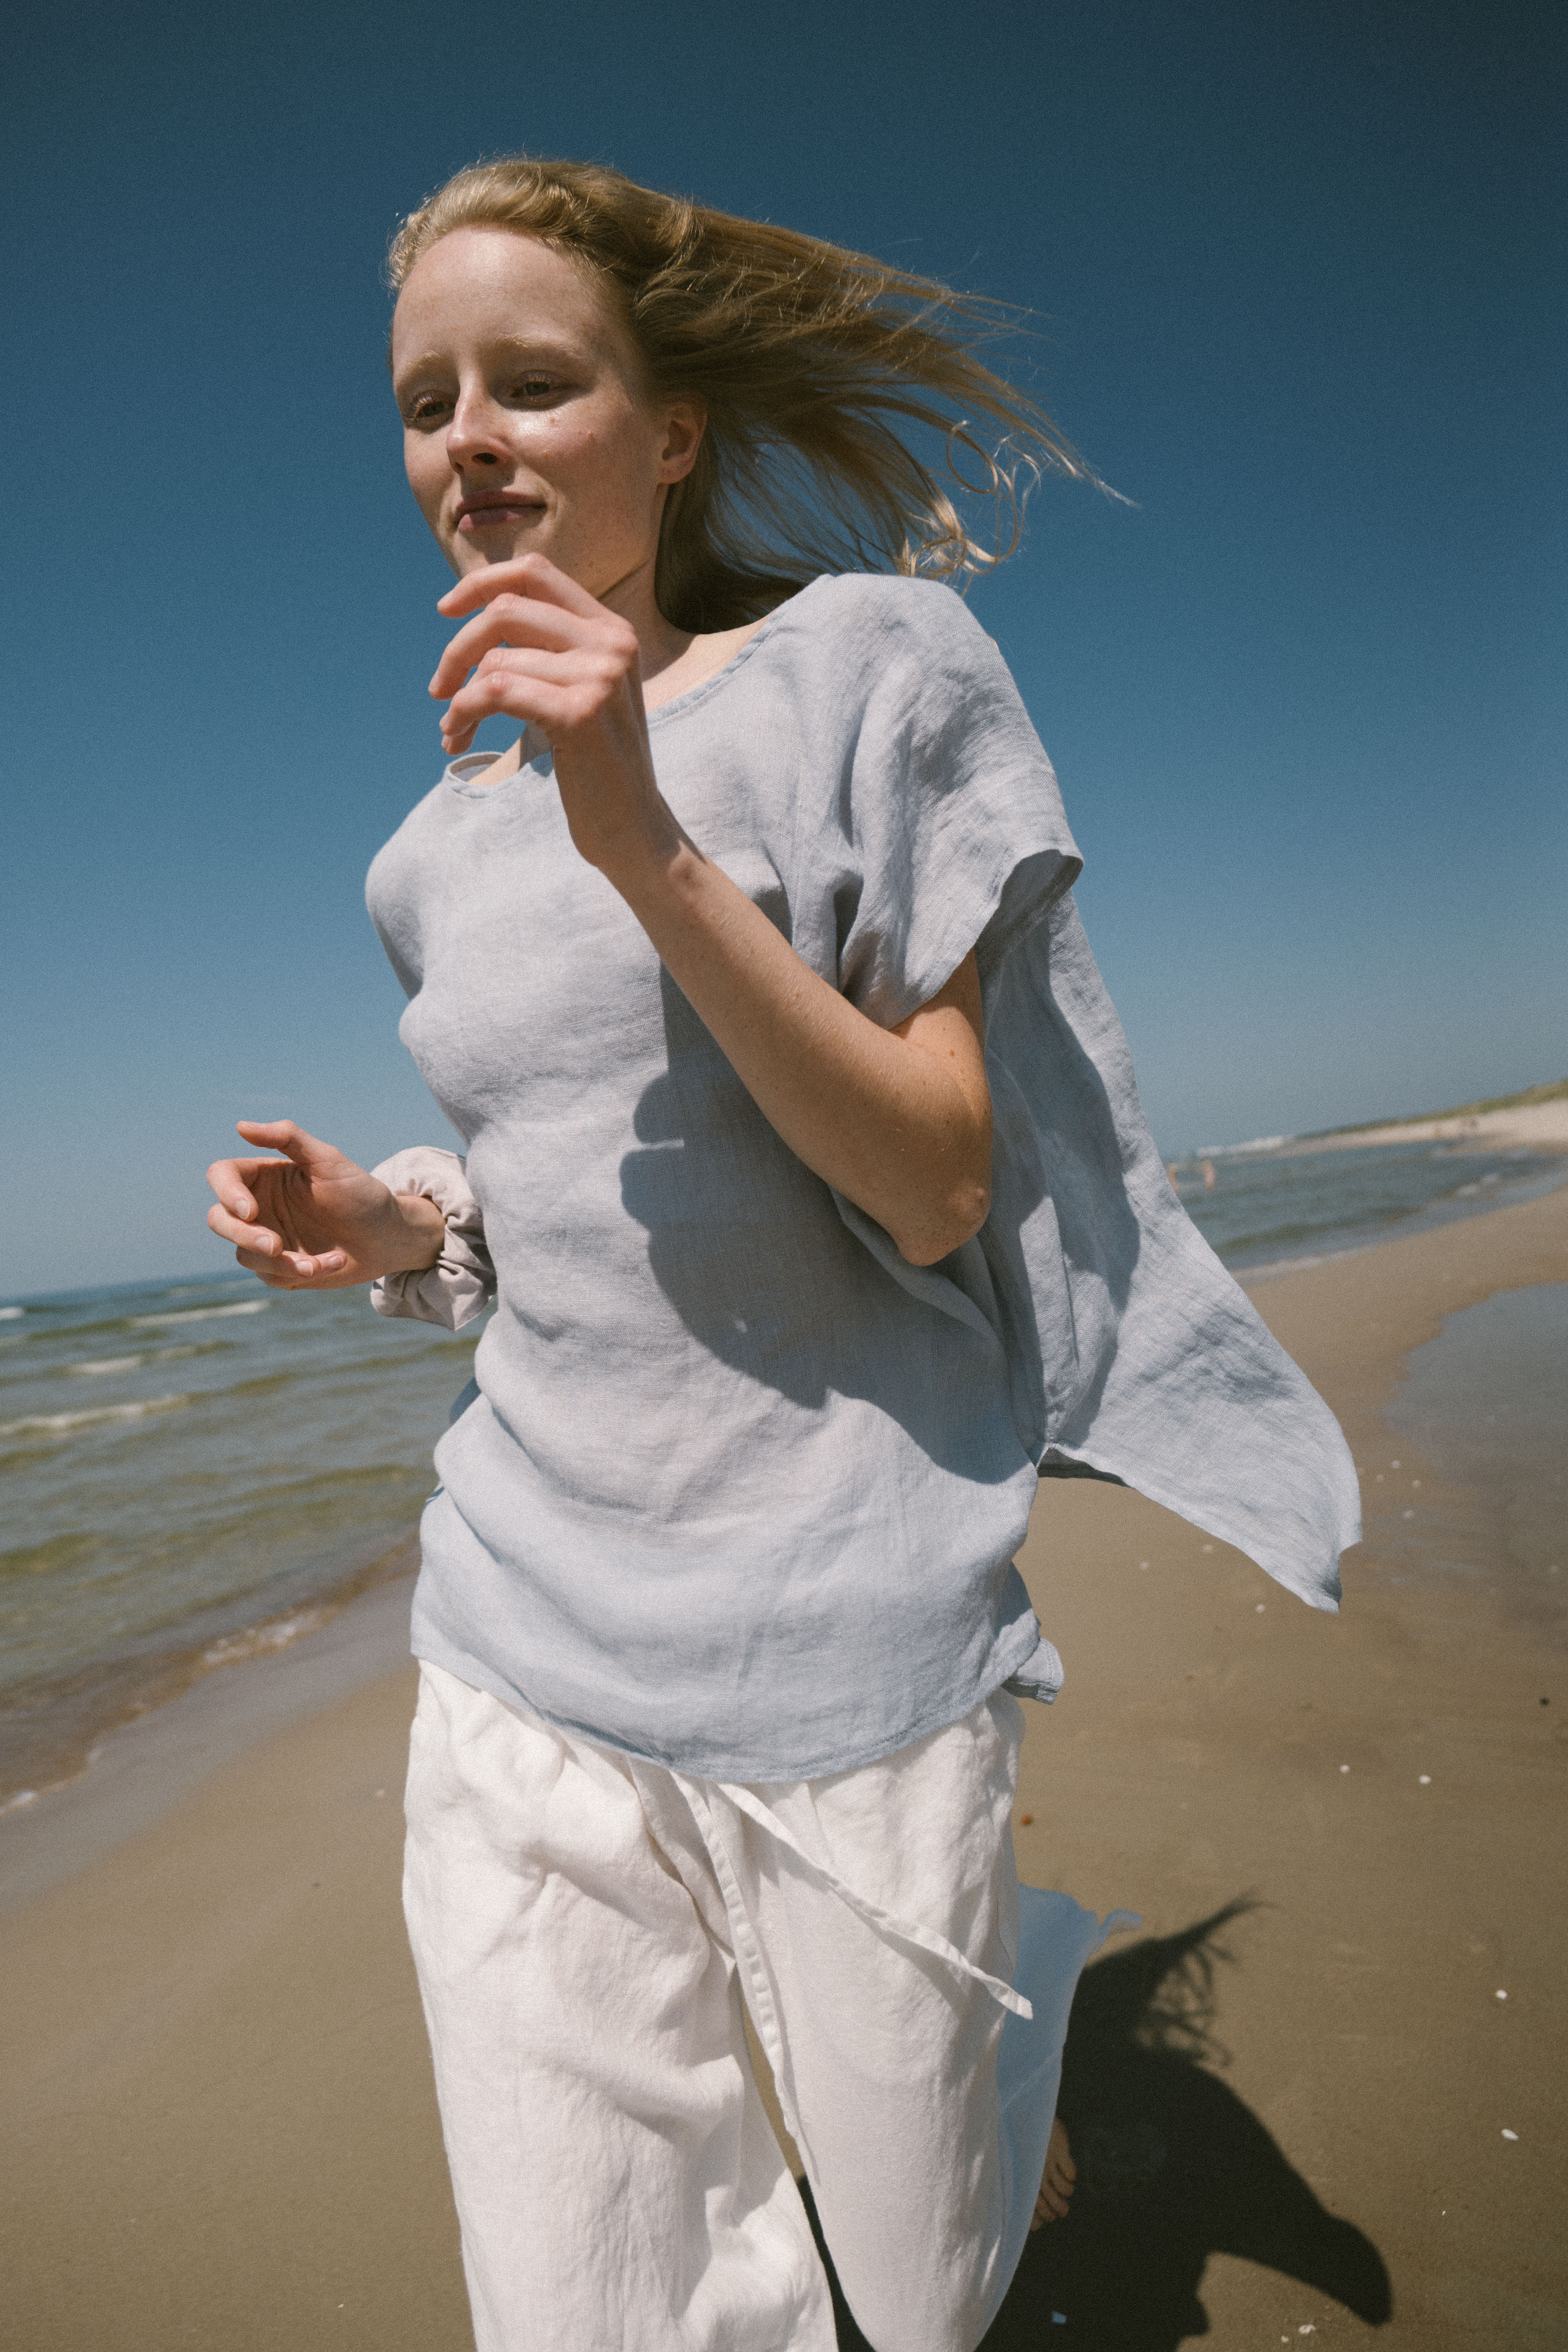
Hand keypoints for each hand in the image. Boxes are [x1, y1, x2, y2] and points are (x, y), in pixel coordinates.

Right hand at [205, 1121, 445, 1290]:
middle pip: (219, 1220)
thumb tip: (241, 1126)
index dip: (226, 1193)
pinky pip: (273, 1277)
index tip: (249, 1211)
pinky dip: (303, 1273)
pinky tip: (334, 1262)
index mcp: (263, 1177)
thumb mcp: (328, 1160)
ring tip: (322, 1261)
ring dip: (281, 1262)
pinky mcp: (281, 1269)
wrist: (388, 1234)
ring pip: (244, 1255)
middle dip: (242, 1236)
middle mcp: (259, 1208)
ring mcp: (267, 1239)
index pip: (221, 1176)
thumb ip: (288, 1138)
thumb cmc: (359, 1192)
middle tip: (275, 1246)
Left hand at [429, 555, 677, 874]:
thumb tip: (481, 617)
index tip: (445, 609)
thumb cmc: (597, 765)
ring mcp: (600, 676)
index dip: (481, 583)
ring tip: (453, 728)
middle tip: (438, 688)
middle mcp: (612, 644)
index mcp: (612, 630)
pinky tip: (457, 736)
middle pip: (506, 611)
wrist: (633, 828)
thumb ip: (550, 650)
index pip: (535, 573)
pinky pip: (495, 692)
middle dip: (457, 648)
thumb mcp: (582, 691)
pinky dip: (464, 712)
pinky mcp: (579, 712)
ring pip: (495, 660)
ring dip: (458, 697)